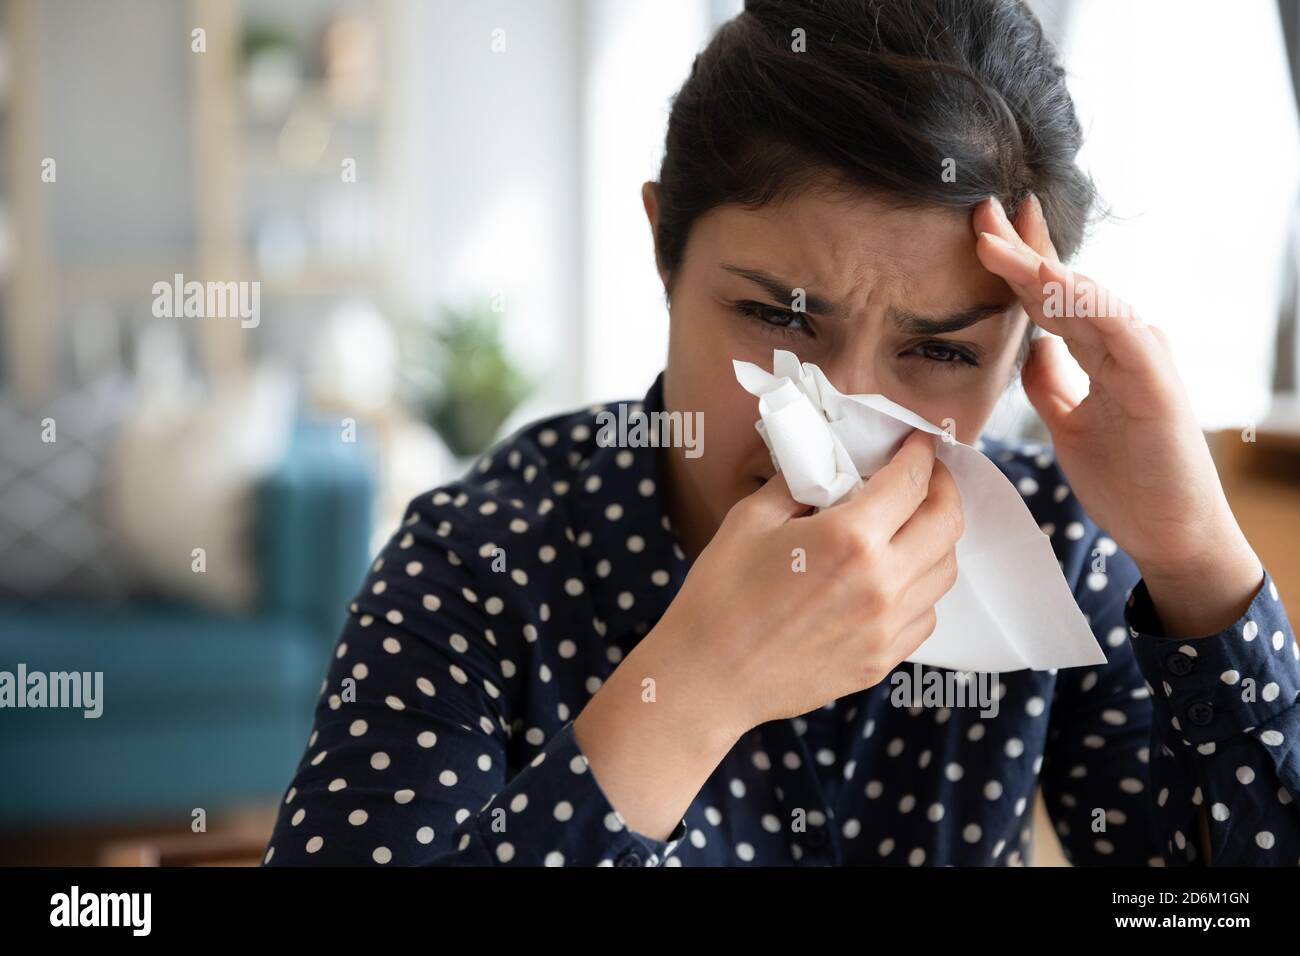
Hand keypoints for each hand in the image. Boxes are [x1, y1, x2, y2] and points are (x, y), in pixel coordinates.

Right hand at [652, 428, 963, 736]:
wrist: (708, 677)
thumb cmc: (720, 595)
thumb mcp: (751, 519)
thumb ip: (799, 484)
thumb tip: (829, 467)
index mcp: (849, 537)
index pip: (912, 482)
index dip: (921, 453)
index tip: (919, 442)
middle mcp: (882, 582)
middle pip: (947, 523)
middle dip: (943, 489)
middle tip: (926, 477)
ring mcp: (886, 627)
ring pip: (945, 571)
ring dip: (936, 538)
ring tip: (911, 526)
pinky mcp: (881, 660)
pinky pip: (926, 615)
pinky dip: (921, 588)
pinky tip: (893, 578)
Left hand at [971, 194, 1261, 636]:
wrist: (1171, 533)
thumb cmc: (1127, 480)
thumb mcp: (1067, 423)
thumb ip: (1050, 382)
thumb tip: (1026, 350)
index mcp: (1102, 350)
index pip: (1052, 296)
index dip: (1018, 261)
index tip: (982, 231)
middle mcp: (1125, 342)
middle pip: (1064, 284)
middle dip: (1022, 245)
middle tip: (981, 208)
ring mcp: (1142, 357)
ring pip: (1083, 297)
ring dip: (1036, 267)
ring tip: (994, 241)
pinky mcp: (1154, 381)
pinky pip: (1115, 329)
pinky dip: (1080, 302)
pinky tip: (1046, 281)